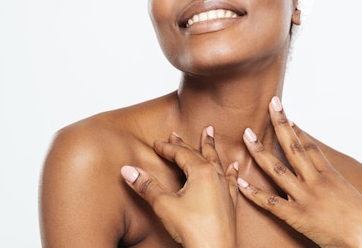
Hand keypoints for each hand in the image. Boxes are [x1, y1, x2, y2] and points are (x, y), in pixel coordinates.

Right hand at [121, 127, 237, 247]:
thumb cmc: (191, 228)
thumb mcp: (164, 205)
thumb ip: (147, 186)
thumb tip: (127, 170)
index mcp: (201, 172)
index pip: (181, 153)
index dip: (167, 148)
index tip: (156, 143)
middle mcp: (216, 175)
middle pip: (198, 153)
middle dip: (186, 144)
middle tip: (177, 134)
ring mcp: (225, 187)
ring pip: (217, 161)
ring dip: (210, 147)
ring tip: (209, 134)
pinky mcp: (230, 201)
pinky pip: (231, 179)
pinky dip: (231, 170)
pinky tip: (234, 165)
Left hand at [237, 97, 361, 247]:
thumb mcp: (355, 199)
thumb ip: (339, 190)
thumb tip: (334, 186)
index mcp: (331, 177)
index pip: (310, 148)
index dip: (298, 132)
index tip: (289, 119)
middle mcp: (317, 182)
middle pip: (294, 147)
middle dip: (281, 124)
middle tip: (271, 104)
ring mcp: (306, 198)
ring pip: (278, 169)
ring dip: (260, 151)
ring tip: (246, 134)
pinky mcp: (299, 217)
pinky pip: (271, 203)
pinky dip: (254, 193)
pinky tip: (240, 183)